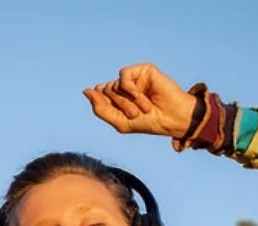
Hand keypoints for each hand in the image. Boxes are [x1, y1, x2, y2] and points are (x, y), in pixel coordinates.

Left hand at [83, 63, 197, 137]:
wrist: (172, 118)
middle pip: (105, 91)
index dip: (104, 104)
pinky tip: (140, 96)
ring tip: (143, 108)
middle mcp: (124, 87)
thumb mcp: (119, 122)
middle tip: (135, 114)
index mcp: (118, 98)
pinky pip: (124, 75)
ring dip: (127, 101)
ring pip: (114, 85)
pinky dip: (129, 88)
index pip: (98, 95)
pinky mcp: (143, 70)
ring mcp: (134, 78)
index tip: (119, 114)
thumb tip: (85, 91)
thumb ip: (100, 108)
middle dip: (119, 105)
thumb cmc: (149, 122)